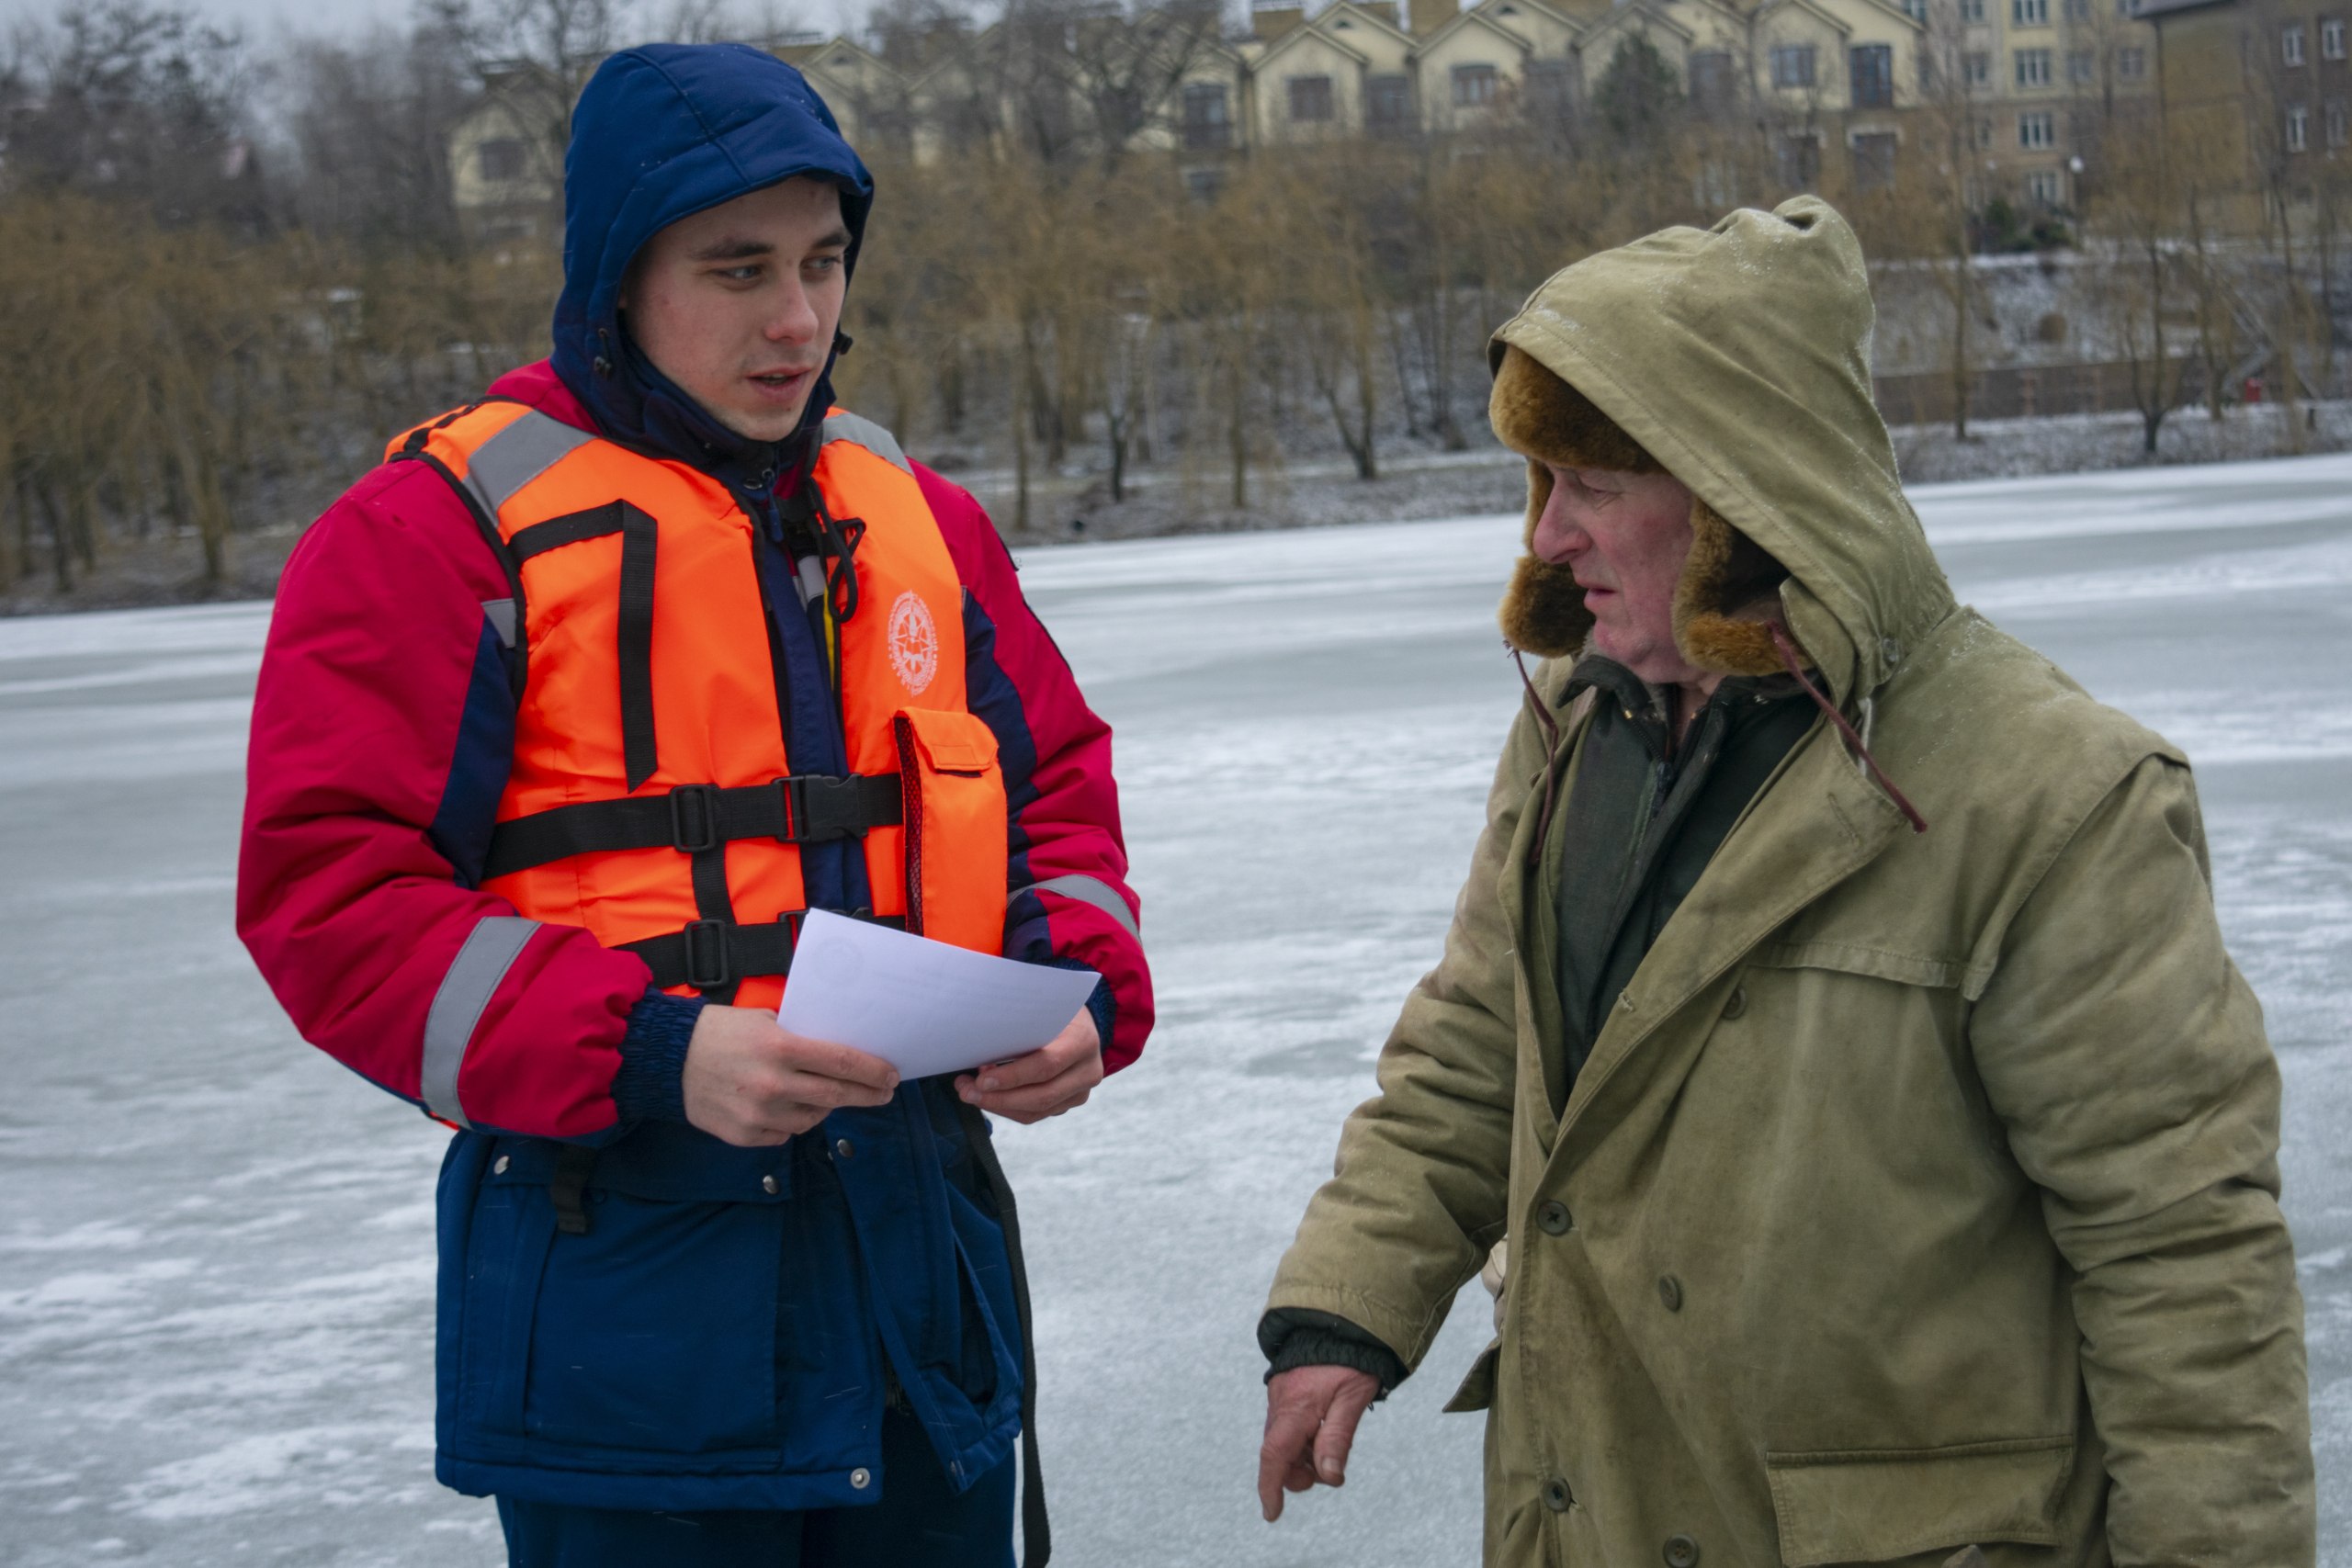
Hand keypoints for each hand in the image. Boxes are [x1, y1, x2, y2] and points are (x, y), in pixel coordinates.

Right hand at [680, 1004, 899, 1146]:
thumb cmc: (720, 1032)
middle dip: (867, 1095)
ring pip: (813, 1118)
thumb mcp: (765, 1019)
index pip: (843, 1062)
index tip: (891, 1075)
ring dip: (826, 1106)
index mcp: (780, 1048)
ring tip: (829, 1095)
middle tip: (883, 1093)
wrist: (668, 1059)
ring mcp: (759, 1114)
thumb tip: (839, 1051)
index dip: (873, 1071)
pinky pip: (786, 1132)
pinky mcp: (746, 1135)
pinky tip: (790, 1106)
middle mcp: (773, 1084)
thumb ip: (800, 1036)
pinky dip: (794, 1120)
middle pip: (836, 1095)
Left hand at [953, 1006, 1101, 1123]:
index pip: (1046, 1065)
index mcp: (1083, 1041)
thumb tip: (979, 1050)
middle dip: (999, 1097)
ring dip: (999, 1105)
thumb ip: (1018, 1027)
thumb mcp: (1040, 1009)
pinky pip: (1036, 1114)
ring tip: (971, 1094)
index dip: (1012, 1076)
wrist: (1079, 1022)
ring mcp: (1081, 1091)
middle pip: (1042, 1095)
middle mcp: (1088, 1070)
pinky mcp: (1070, 1102)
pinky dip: (1008, 1108)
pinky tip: (988, 1096)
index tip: (981, 1078)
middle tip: (967, 1091)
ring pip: (1037, 1110)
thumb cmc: (1051, 1010)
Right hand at [1257, 1364, 1380, 1521]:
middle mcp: (1280, 1405)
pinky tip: (1321, 1429)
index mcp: (1295, 1409)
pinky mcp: (1283, 1392)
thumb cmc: (1350, 1360)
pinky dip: (1300, 1438)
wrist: (1336, 1321)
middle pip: (1278, 1455)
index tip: (1272, 1513)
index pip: (1274, 1456)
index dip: (1271, 1488)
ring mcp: (1279, 1397)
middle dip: (1298, 1473)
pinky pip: (1285, 1426)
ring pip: (1283, 1442)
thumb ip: (1338, 1439)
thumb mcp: (1352, 1399)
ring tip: (1329, 1444)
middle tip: (1329, 1470)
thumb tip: (1328, 1478)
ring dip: (1302, 1455)